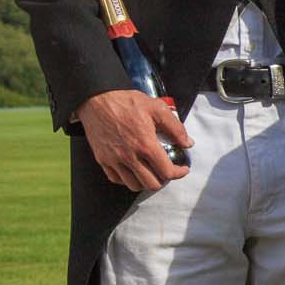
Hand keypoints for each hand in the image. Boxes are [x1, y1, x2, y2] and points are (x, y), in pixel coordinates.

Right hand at [78, 89, 192, 191]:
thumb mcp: (157, 108)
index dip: (178, 173)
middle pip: (151, 184)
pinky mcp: (102, 158)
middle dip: (163, 179)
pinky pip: (116, 179)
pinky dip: (126, 179)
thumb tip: (187, 143)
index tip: (182, 169)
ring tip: (149, 173)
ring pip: (133, 185)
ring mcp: (114, 159)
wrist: (96, 99)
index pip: (167, 172)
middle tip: (164, 171)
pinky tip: (131, 171)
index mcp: (145, 145)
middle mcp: (129, 156)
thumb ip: (175, 128)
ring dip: (145, 182)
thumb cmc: (125, 102)